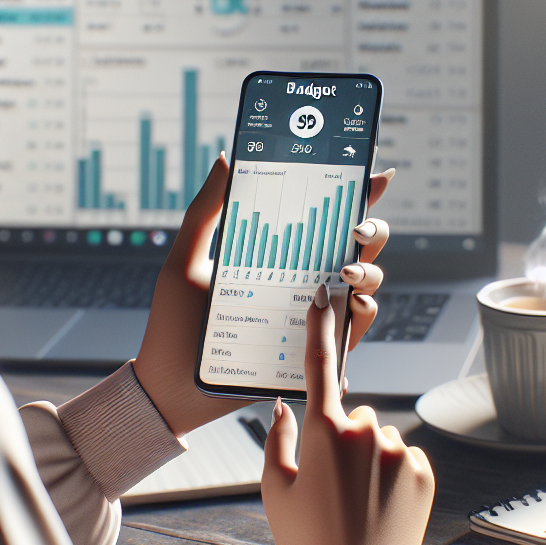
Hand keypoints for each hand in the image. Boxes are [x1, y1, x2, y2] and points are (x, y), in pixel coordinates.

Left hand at [134, 162, 396, 436]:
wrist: (170, 386)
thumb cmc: (174, 323)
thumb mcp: (185, 261)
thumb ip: (205, 211)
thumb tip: (227, 158)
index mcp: (277, 254)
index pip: (323, 218)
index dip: (355, 194)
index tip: (375, 174)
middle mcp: (300, 281)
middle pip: (357, 247)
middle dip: (373, 230)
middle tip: (357, 227)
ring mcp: (309, 315)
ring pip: (365, 285)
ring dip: (369, 271)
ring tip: (346, 270)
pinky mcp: (312, 350)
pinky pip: (352, 330)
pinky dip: (361, 314)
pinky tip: (351, 304)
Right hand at [262, 286, 434, 544]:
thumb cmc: (304, 538)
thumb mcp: (274, 488)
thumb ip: (277, 437)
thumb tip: (286, 406)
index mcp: (323, 430)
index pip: (319, 364)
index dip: (320, 326)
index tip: (324, 294)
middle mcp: (365, 431)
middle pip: (352, 414)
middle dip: (342, 434)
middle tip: (331, 480)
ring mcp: (398, 451)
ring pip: (379, 437)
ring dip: (369, 455)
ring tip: (357, 500)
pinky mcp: (423, 472)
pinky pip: (404, 457)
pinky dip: (392, 472)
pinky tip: (380, 504)